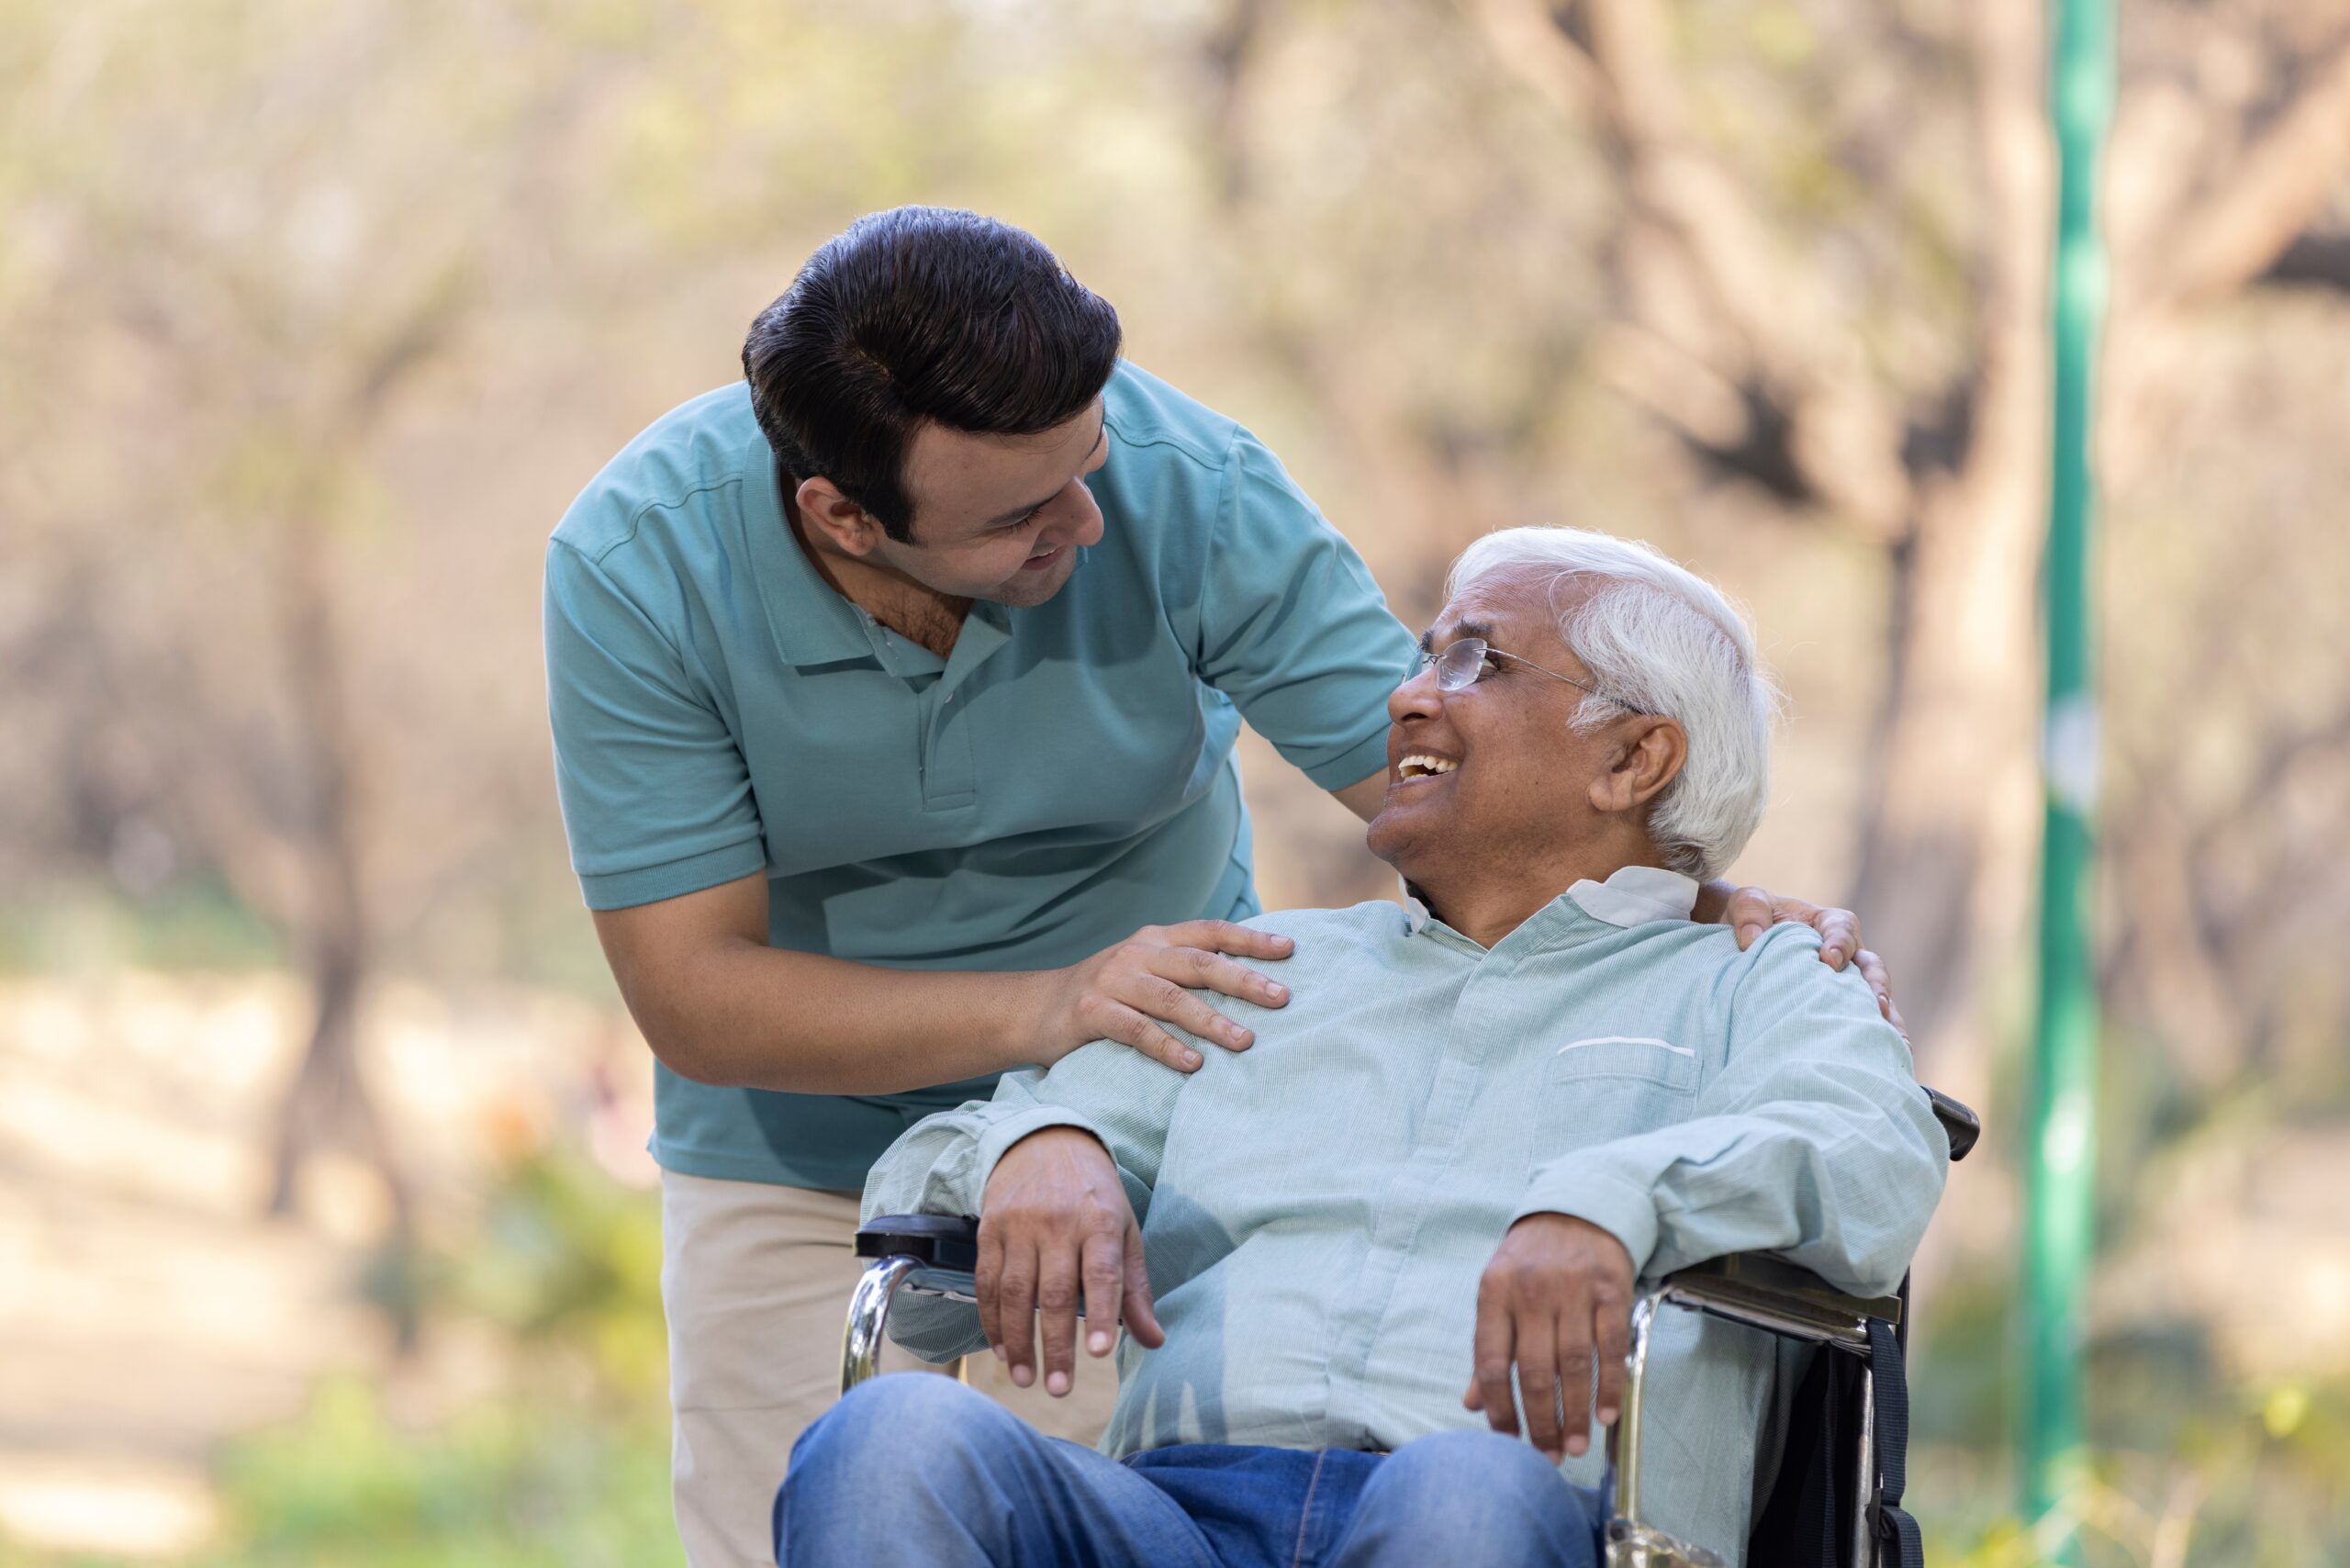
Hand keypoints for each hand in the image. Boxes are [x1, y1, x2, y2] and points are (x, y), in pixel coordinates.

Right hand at [977, 1127, 1163, 1397]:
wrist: (1043, 1142)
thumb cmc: (1094, 1196)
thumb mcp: (1124, 1232)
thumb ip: (1135, 1289)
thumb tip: (1154, 1341)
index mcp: (1100, 1221)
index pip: (1102, 1273)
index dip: (1103, 1314)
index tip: (1102, 1353)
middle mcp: (1058, 1223)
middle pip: (1055, 1291)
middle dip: (1056, 1344)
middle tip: (1059, 1388)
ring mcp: (1019, 1225)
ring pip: (1015, 1291)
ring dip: (1018, 1340)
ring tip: (1025, 1379)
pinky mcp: (989, 1229)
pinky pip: (987, 1281)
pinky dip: (992, 1319)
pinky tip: (1002, 1348)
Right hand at [1030, 921, 1294, 1072]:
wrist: (1034, 1009)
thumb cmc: (1106, 994)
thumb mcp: (1145, 969)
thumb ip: (1185, 969)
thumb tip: (1251, 981)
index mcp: (1156, 939)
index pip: (1211, 932)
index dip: (1251, 940)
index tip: (1290, 950)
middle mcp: (1138, 953)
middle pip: (1200, 963)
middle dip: (1244, 981)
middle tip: (1282, 999)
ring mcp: (1113, 980)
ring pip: (1172, 998)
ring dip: (1212, 1021)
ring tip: (1245, 1041)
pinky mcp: (1092, 1012)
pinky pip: (1137, 1030)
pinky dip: (1168, 1047)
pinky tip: (1193, 1064)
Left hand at [1463, 1213, 1634, 1461]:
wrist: (1577, 1208)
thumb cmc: (1531, 1261)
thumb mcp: (1498, 1292)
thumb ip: (1489, 1347)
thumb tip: (1473, 1403)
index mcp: (1494, 1293)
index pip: (1489, 1361)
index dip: (1498, 1408)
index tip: (1508, 1442)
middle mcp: (1530, 1291)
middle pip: (1533, 1370)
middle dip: (1540, 1420)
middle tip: (1549, 1456)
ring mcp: (1572, 1289)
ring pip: (1572, 1364)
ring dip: (1575, 1411)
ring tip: (1576, 1445)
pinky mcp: (1610, 1289)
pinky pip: (1610, 1347)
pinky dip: (1609, 1384)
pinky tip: (1606, 1414)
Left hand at [1720, 887, 1903, 1038]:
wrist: (1742, 941)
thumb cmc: (1752, 918)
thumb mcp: (1746, 902)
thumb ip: (1750, 912)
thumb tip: (1751, 941)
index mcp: (1829, 924)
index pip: (1843, 930)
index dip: (1840, 944)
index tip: (1829, 960)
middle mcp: (1847, 953)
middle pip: (1871, 967)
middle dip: (1876, 986)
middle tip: (1876, 1005)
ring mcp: (1846, 983)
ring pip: (1875, 999)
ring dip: (1887, 1019)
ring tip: (1894, 1040)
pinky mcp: (1837, 1007)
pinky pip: (1862, 1021)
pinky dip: (1877, 1036)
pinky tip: (1885, 1055)